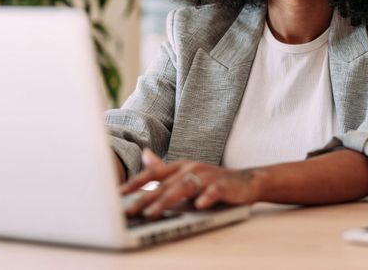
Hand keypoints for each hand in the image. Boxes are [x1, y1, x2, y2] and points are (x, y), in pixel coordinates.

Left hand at [121, 148, 265, 217]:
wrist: (248, 181)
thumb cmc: (213, 180)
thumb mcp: (187, 174)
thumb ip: (164, 168)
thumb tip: (144, 155)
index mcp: (182, 166)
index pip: (155, 173)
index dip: (137, 182)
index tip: (119, 193)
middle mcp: (193, 169)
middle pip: (166, 184)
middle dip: (146, 198)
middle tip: (129, 210)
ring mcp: (209, 176)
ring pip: (185, 187)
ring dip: (168, 200)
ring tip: (153, 212)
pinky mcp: (225, 185)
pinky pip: (215, 191)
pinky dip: (206, 197)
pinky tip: (199, 206)